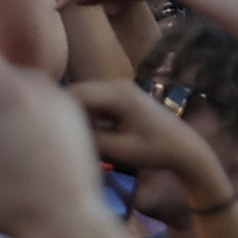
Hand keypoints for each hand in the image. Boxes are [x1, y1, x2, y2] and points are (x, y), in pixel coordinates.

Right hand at [71, 77, 234, 204]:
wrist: (185, 148)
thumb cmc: (156, 152)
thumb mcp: (121, 151)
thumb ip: (91, 139)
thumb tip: (61, 131)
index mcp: (119, 94)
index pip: (75, 95)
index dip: (58, 112)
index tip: (52, 134)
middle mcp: (118, 84)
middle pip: (77, 93)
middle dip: (65, 114)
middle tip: (62, 139)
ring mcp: (120, 88)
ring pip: (84, 98)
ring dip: (78, 116)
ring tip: (78, 139)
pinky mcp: (121, 96)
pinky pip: (95, 102)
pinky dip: (89, 117)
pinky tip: (93, 136)